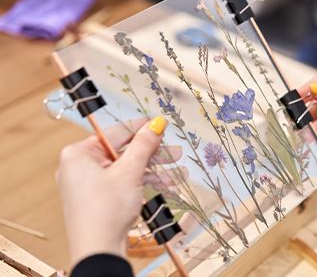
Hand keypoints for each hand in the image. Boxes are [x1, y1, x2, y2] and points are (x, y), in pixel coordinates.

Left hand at [56, 116, 178, 264]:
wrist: (98, 250)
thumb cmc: (106, 208)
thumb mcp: (129, 171)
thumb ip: (143, 145)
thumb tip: (156, 123)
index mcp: (78, 154)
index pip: (115, 133)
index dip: (140, 128)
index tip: (159, 123)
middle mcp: (79, 167)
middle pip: (122, 153)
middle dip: (153, 154)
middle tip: (176, 152)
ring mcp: (88, 185)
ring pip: (126, 170)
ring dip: (153, 171)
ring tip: (179, 171)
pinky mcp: (97, 200)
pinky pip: (122, 184)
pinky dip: (142, 183)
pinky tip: (167, 185)